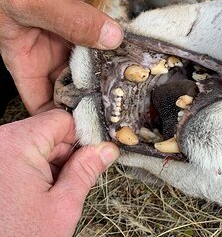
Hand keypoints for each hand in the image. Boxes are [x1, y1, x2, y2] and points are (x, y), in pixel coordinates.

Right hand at [0, 0, 122, 114]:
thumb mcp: (30, 0)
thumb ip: (69, 20)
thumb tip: (110, 39)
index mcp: (26, 60)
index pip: (42, 102)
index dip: (61, 119)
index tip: (89, 126)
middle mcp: (48, 54)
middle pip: (72, 87)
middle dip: (92, 98)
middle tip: (121, 107)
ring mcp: (67, 38)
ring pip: (89, 64)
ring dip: (107, 72)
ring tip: (130, 86)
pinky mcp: (83, 21)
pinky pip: (100, 39)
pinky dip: (113, 47)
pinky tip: (129, 54)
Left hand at [0, 109, 118, 235]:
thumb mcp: (62, 206)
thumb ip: (86, 170)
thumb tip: (105, 149)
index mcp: (16, 144)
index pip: (62, 120)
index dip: (81, 137)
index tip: (91, 154)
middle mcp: (0, 141)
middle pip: (50, 132)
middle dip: (65, 154)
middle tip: (68, 182)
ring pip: (38, 144)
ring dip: (51, 164)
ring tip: (48, 193)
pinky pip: (23, 154)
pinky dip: (36, 169)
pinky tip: (35, 192)